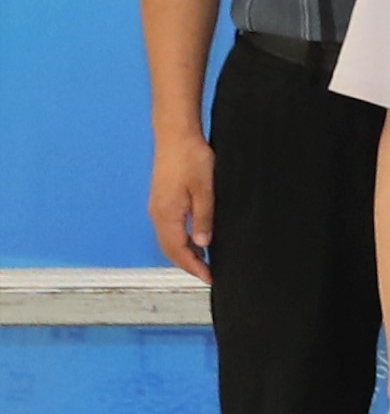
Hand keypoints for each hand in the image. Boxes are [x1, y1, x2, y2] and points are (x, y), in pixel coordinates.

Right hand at [146, 132, 214, 279]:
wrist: (176, 135)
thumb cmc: (191, 159)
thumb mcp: (205, 190)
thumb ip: (203, 218)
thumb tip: (202, 244)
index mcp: (166, 214)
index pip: (177, 250)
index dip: (193, 266)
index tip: (208, 278)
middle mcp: (158, 214)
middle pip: (169, 248)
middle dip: (188, 264)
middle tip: (208, 274)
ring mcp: (157, 207)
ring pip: (168, 239)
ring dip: (184, 252)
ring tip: (204, 261)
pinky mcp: (161, 199)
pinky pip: (169, 228)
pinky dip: (180, 239)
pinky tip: (195, 239)